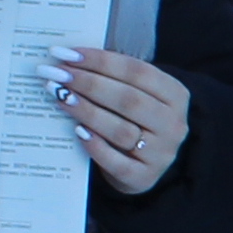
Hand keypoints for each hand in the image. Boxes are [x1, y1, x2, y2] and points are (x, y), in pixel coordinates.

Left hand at [57, 47, 190, 193]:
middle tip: (57, 74)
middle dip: (88, 83)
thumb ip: (113, 78)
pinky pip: (116, 162)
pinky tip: (76, 131)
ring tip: (60, 96)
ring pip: (121, 129)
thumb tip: (69, 60)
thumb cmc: (133, 121)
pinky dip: (95, 145)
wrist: (144, 166)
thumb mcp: (137, 95)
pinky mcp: (144, 178)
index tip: (68, 54)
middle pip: (128, 99)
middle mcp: (173, 124)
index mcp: (175, 95)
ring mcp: (161, 153)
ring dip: (86, 111)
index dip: (101, 61)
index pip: (137, 72)